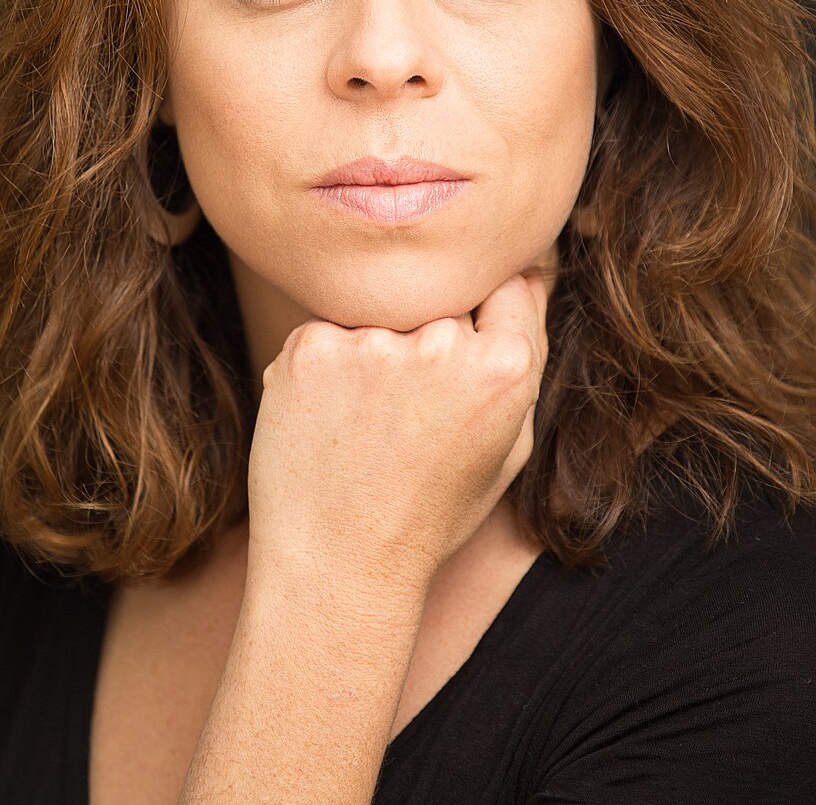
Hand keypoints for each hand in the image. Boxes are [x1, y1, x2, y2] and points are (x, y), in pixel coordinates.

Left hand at [245, 241, 556, 595]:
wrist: (337, 569)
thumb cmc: (430, 511)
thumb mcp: (507, 446)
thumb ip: (527, 352)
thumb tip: (527, 269)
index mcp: (505, 367)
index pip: (503, 288)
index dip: (479, 323)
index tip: (455, 362)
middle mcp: (442, 345)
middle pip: (438, 300)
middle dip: (424, 338)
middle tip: (403, 417)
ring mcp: (372, 344)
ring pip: (378, 314)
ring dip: (370, 353)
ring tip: (364, 427)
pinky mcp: (311, 348)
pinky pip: (325, 331)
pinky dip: (323, 369)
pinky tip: (327, 424)